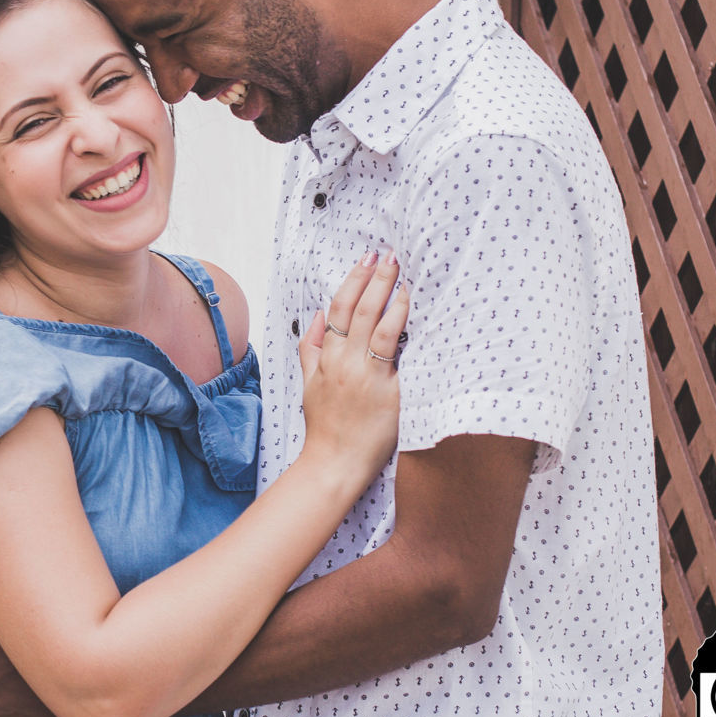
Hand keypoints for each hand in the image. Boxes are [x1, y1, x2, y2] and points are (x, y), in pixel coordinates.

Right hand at [297, 251, 408, 477]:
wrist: (334, 462)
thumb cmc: (326, 426)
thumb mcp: (309, 383)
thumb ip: (311, 348)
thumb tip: (316, 315)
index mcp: (326, 358)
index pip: (338, 309)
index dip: (351, 281)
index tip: (364, 259)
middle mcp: (343, 360)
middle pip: (357, 308)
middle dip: (372, 277)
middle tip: (386, 253)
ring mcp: (363, 373)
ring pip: (374, 322)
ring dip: (387, 291)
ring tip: (399, 270)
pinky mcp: (384, 388)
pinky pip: (391, 348)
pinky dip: (398, 321)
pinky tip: (406, 304)